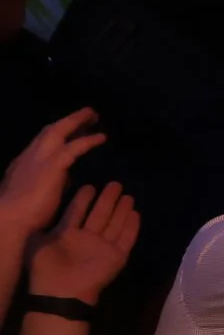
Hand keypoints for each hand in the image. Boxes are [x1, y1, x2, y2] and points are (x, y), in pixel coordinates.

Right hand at [0, 110, 104, 241]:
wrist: (10, 220)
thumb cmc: (21, 215)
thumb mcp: (36, 193)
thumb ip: (51, 183)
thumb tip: (65, 178)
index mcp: (24, 164)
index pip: (42, 143)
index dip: (58, 135)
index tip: (73, 130)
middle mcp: (29, 156)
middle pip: (49, 131)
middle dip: (68, 121)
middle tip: (87, 115)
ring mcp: (39, 158)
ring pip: (58, 131)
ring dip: (77, 121)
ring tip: (94, 115)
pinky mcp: (52, 166)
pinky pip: (74, 148)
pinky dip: (88, 141)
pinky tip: (102, 137)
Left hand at [26, 182, 140, 302]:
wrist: (61, 290)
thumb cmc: (45, 267)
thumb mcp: (37, 241)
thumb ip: (44, 226)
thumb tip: (43, 210)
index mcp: (67, 234)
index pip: (77, 212)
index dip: (83, 199)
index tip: (89, 185)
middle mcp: (86, 239)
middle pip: (100, 215)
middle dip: (107, 199)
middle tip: (115, 184)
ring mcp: (102, 248)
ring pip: (114, 224)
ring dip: (121, 210)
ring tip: (128, 195)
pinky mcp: (116, 257)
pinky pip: (126, 239)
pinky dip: (132, 227)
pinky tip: (136, 214)